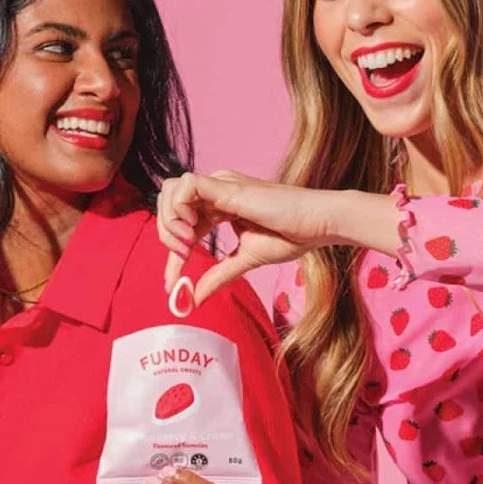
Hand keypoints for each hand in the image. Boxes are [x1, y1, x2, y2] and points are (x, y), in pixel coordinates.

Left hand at [156, 171, 340, 305]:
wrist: (318, 225)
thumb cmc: (292, 236)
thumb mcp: (246, 260)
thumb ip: (219, 276)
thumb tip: (194, 299)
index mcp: (220, 205)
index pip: (183, 225)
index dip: (172, 256)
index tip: (171, 285)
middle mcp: (217, 190)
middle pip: (168, 202)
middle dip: (165, 234)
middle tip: (181, 260)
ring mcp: (221, 184)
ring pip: (171, 189)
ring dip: (169, 220)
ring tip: (186, 246)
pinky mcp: (227, 185)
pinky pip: (186, 186)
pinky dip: (179, 209)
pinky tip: (192, 233)